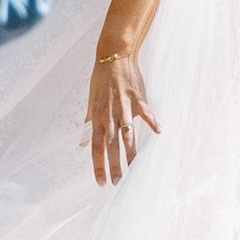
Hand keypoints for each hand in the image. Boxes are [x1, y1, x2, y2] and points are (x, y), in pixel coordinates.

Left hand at [87, 45, 157, 186]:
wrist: (113, 57)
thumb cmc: (101, 81)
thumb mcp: (90, 102)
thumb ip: (87, 124)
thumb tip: (81, 142)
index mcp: (97, 117)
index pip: (96, 147)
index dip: (97, 165)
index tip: (100, 182)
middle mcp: (109, 115)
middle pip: (110, 144)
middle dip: (114, 165)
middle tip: (118, 182)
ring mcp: (123, 106)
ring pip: (127, 132)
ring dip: (131, 151)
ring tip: (135, 168)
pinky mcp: (137, 98)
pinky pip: (145, 112)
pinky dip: (151, 121)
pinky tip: (158, 132)